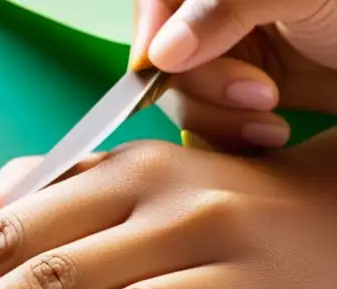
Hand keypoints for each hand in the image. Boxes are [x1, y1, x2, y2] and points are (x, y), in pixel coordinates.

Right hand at [131, 0, 336, 149]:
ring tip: (272, 123)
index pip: (158, 3)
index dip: (152, 35)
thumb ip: (225, 7)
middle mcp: (220, 16)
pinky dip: (230, 139)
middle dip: (203, 84)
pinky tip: (268, 136)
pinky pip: (209, 125)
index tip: (162, 67)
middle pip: (164, 57)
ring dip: (220, 119)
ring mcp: (233, 57)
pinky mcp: (247, 98)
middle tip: (257, 95)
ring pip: (183, 96)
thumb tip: (161, 52)